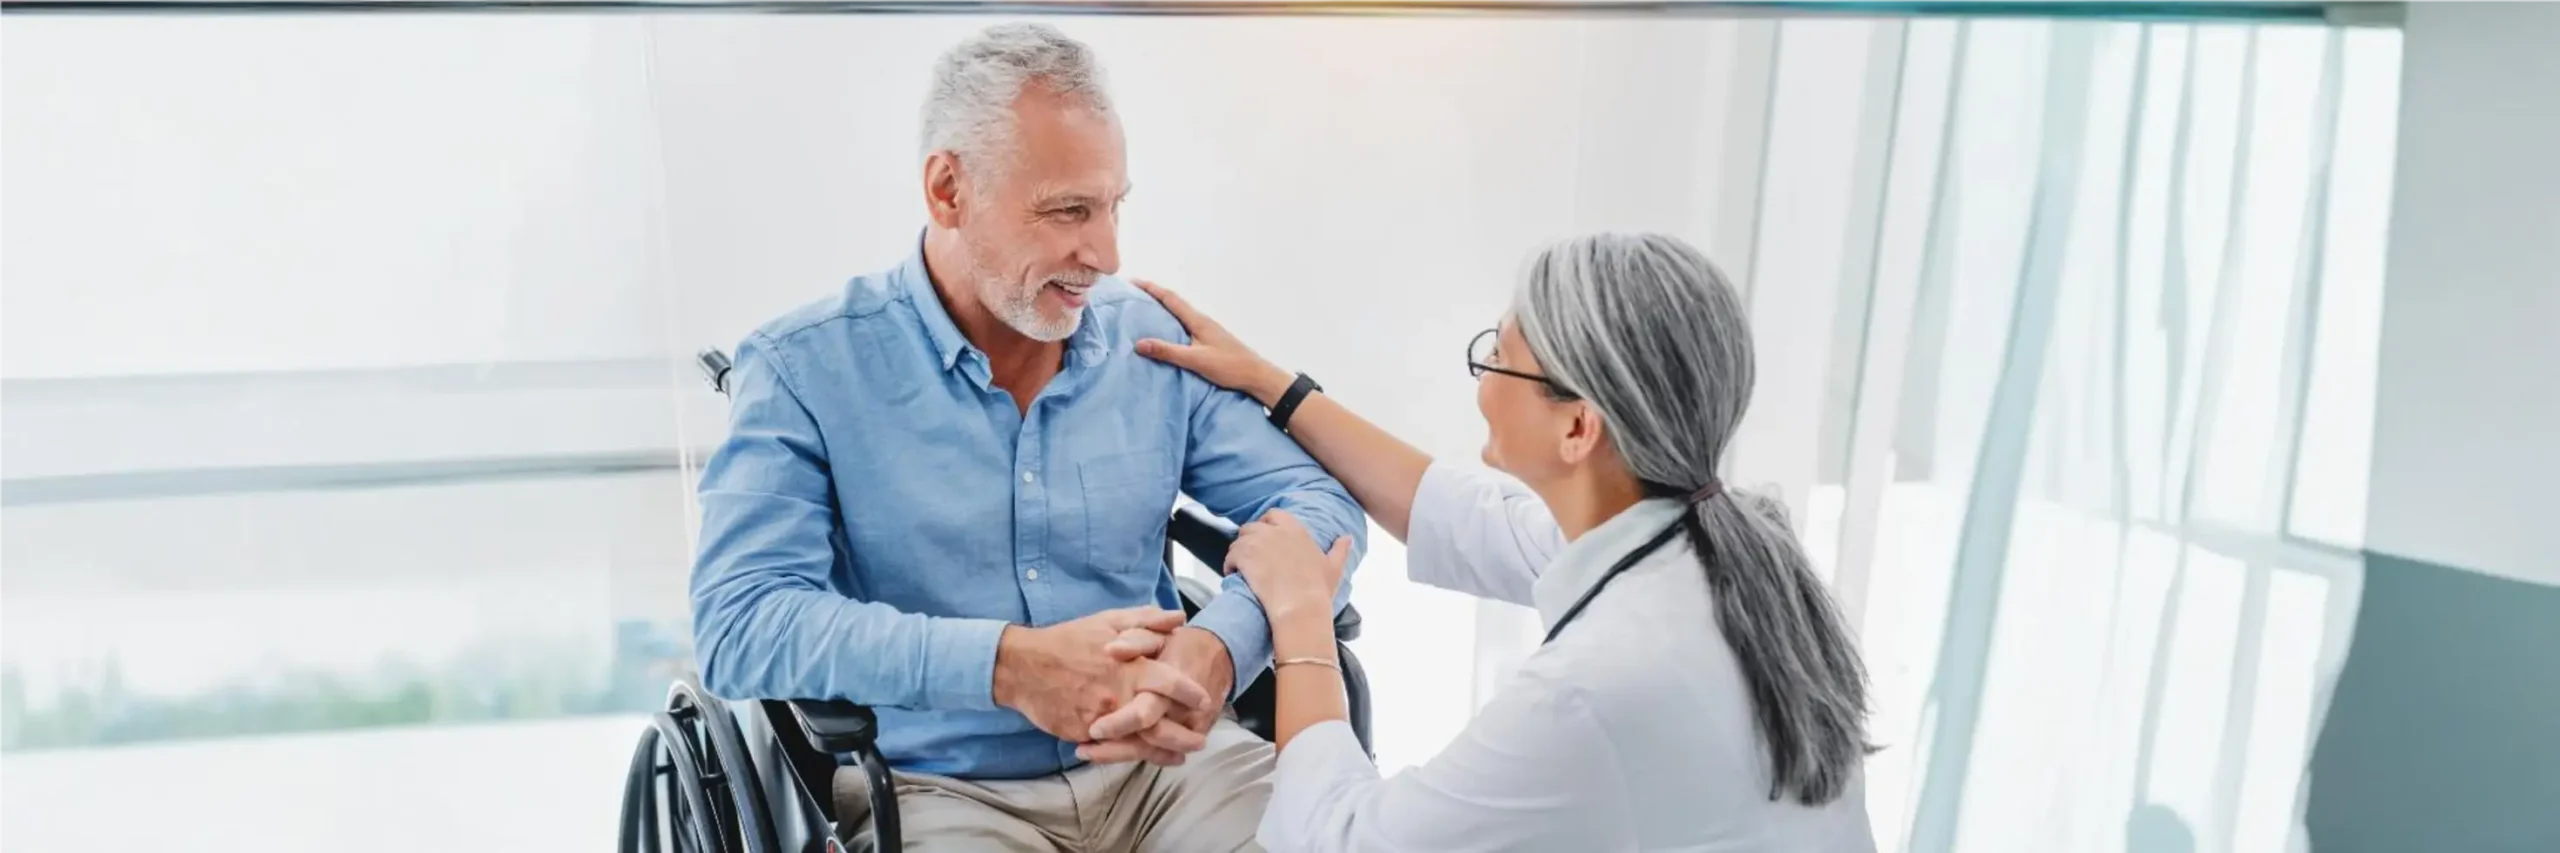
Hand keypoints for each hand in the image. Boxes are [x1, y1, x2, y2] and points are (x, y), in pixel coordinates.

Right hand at [992, 608, 1215, 760]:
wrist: (1023, 666)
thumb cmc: (1068, 641)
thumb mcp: (1108, 621)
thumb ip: (1146, 620)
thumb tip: (1179, 618)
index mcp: (1128, 667)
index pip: (1170, 682)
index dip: (1190, 693)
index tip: (1205, 699)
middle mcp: (1118, 696)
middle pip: (1159, 724)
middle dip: (1183, 736)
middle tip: (1200, 741)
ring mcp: (1100, 718)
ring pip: (1138, 741)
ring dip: (1161, 752)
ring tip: (1178, 756)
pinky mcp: (1083, 733)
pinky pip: (1111, 748)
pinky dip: (1129, 753)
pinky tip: (1144, 755)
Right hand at [1131, 280, 1296, 406]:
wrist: (1256, 375)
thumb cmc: (1228, 366)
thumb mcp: (1195, 360)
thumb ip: (1168, 352)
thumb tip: (1139, 343)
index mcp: (1198, 320)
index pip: (1170, 299)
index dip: (1151, 288)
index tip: (1133, 282)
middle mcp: (1202, 320)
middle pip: (1174, 302)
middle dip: (1154, 295)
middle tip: (1134, 293)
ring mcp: (1207, 329)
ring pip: (1180, 313)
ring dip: (1163, 307)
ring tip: (1145, 309)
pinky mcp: (1210, 339)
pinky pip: (1186, 324)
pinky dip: (1172, 321)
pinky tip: (1168, 330)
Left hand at [1226, 509, 1353, 624]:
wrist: (1299, 606)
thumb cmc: (1317, 591)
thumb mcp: (1334, 568)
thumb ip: (1340, 550)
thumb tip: (1347, 538)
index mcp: (1296, 530)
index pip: (1274, 515)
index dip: (1265, 524)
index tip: (1264, 536)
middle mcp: (1275, 532)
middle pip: (1252, 527)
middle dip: (1248, 539)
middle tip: (1250, 555)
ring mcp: (1258, 542)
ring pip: (1238, 541)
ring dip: (1238, 553)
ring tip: (1240, 567)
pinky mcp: (1244, 556)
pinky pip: (1230, 556)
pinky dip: (1229, 565)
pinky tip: (1233, 574)